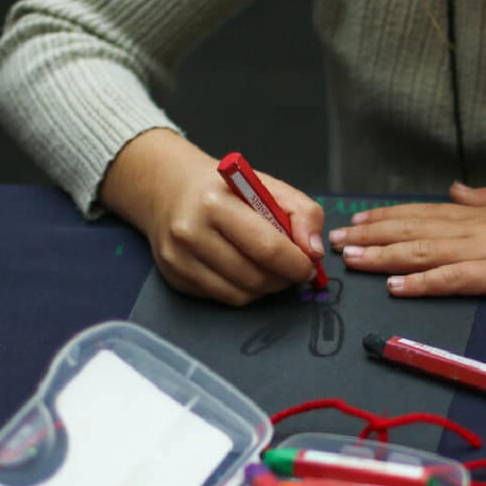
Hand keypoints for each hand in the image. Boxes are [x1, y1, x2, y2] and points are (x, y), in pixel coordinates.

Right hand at [99, 129, 324, 305]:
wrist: (171, 190)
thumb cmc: (228, 190)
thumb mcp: (269, 187)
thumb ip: (303, 213)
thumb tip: (314, 251)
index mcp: (216, 203)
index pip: (267, 247)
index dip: (296, 263)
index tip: (309, 265)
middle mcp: (191, 232)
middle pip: (254, 276)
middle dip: (284, 278)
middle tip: (293, 270)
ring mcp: (178, 258)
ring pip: (240, 294)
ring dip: (266, 288)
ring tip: (271, 269)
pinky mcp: (175, 277)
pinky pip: (223, 298)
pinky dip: (244, 291)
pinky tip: (246, 271)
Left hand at [328, 174, 485, 296]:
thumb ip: (485, 197)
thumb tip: (456, 189)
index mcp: (479, 213)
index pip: (421, 214)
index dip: (385, 218)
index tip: (354, 221)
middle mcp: (474, 228)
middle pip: (411, 231)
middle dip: (369, 236)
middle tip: (332, 241)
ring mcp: (485, 250)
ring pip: (422, 252)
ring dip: (382, 257)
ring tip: (349, 260)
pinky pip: (453, 279)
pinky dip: (422, 283)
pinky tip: (395, 287)